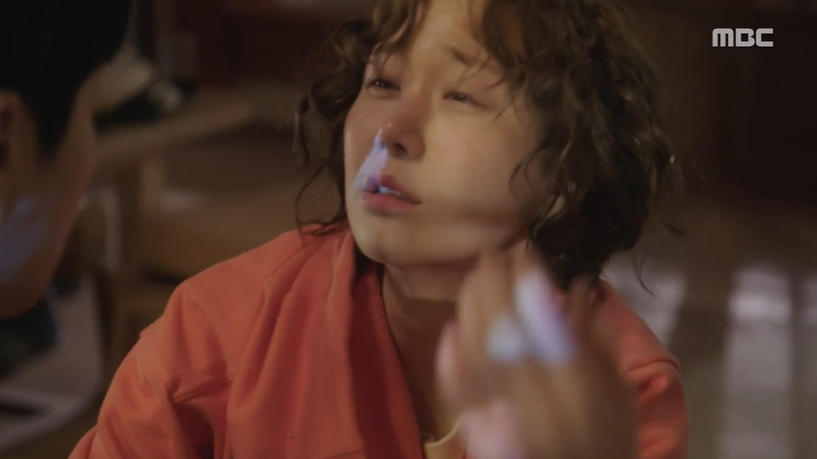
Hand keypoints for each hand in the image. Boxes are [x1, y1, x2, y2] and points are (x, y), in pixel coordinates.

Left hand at [436, 247, 636, 458]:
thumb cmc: (610, 435)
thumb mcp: (619, 388)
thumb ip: (598, 340)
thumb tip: (575, 286)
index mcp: (577, 389)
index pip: (544, 326)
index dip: (529, 284)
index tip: (525, 253)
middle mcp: (536, 403)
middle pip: (502, 335)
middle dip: (493, 287)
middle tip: (493, 255)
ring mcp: (504, 418)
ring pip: (476, 354)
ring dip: (471, 310)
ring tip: (475, 279)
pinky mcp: (482, 432)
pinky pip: (458, 393)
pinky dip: (450, 357)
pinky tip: (451, 328)